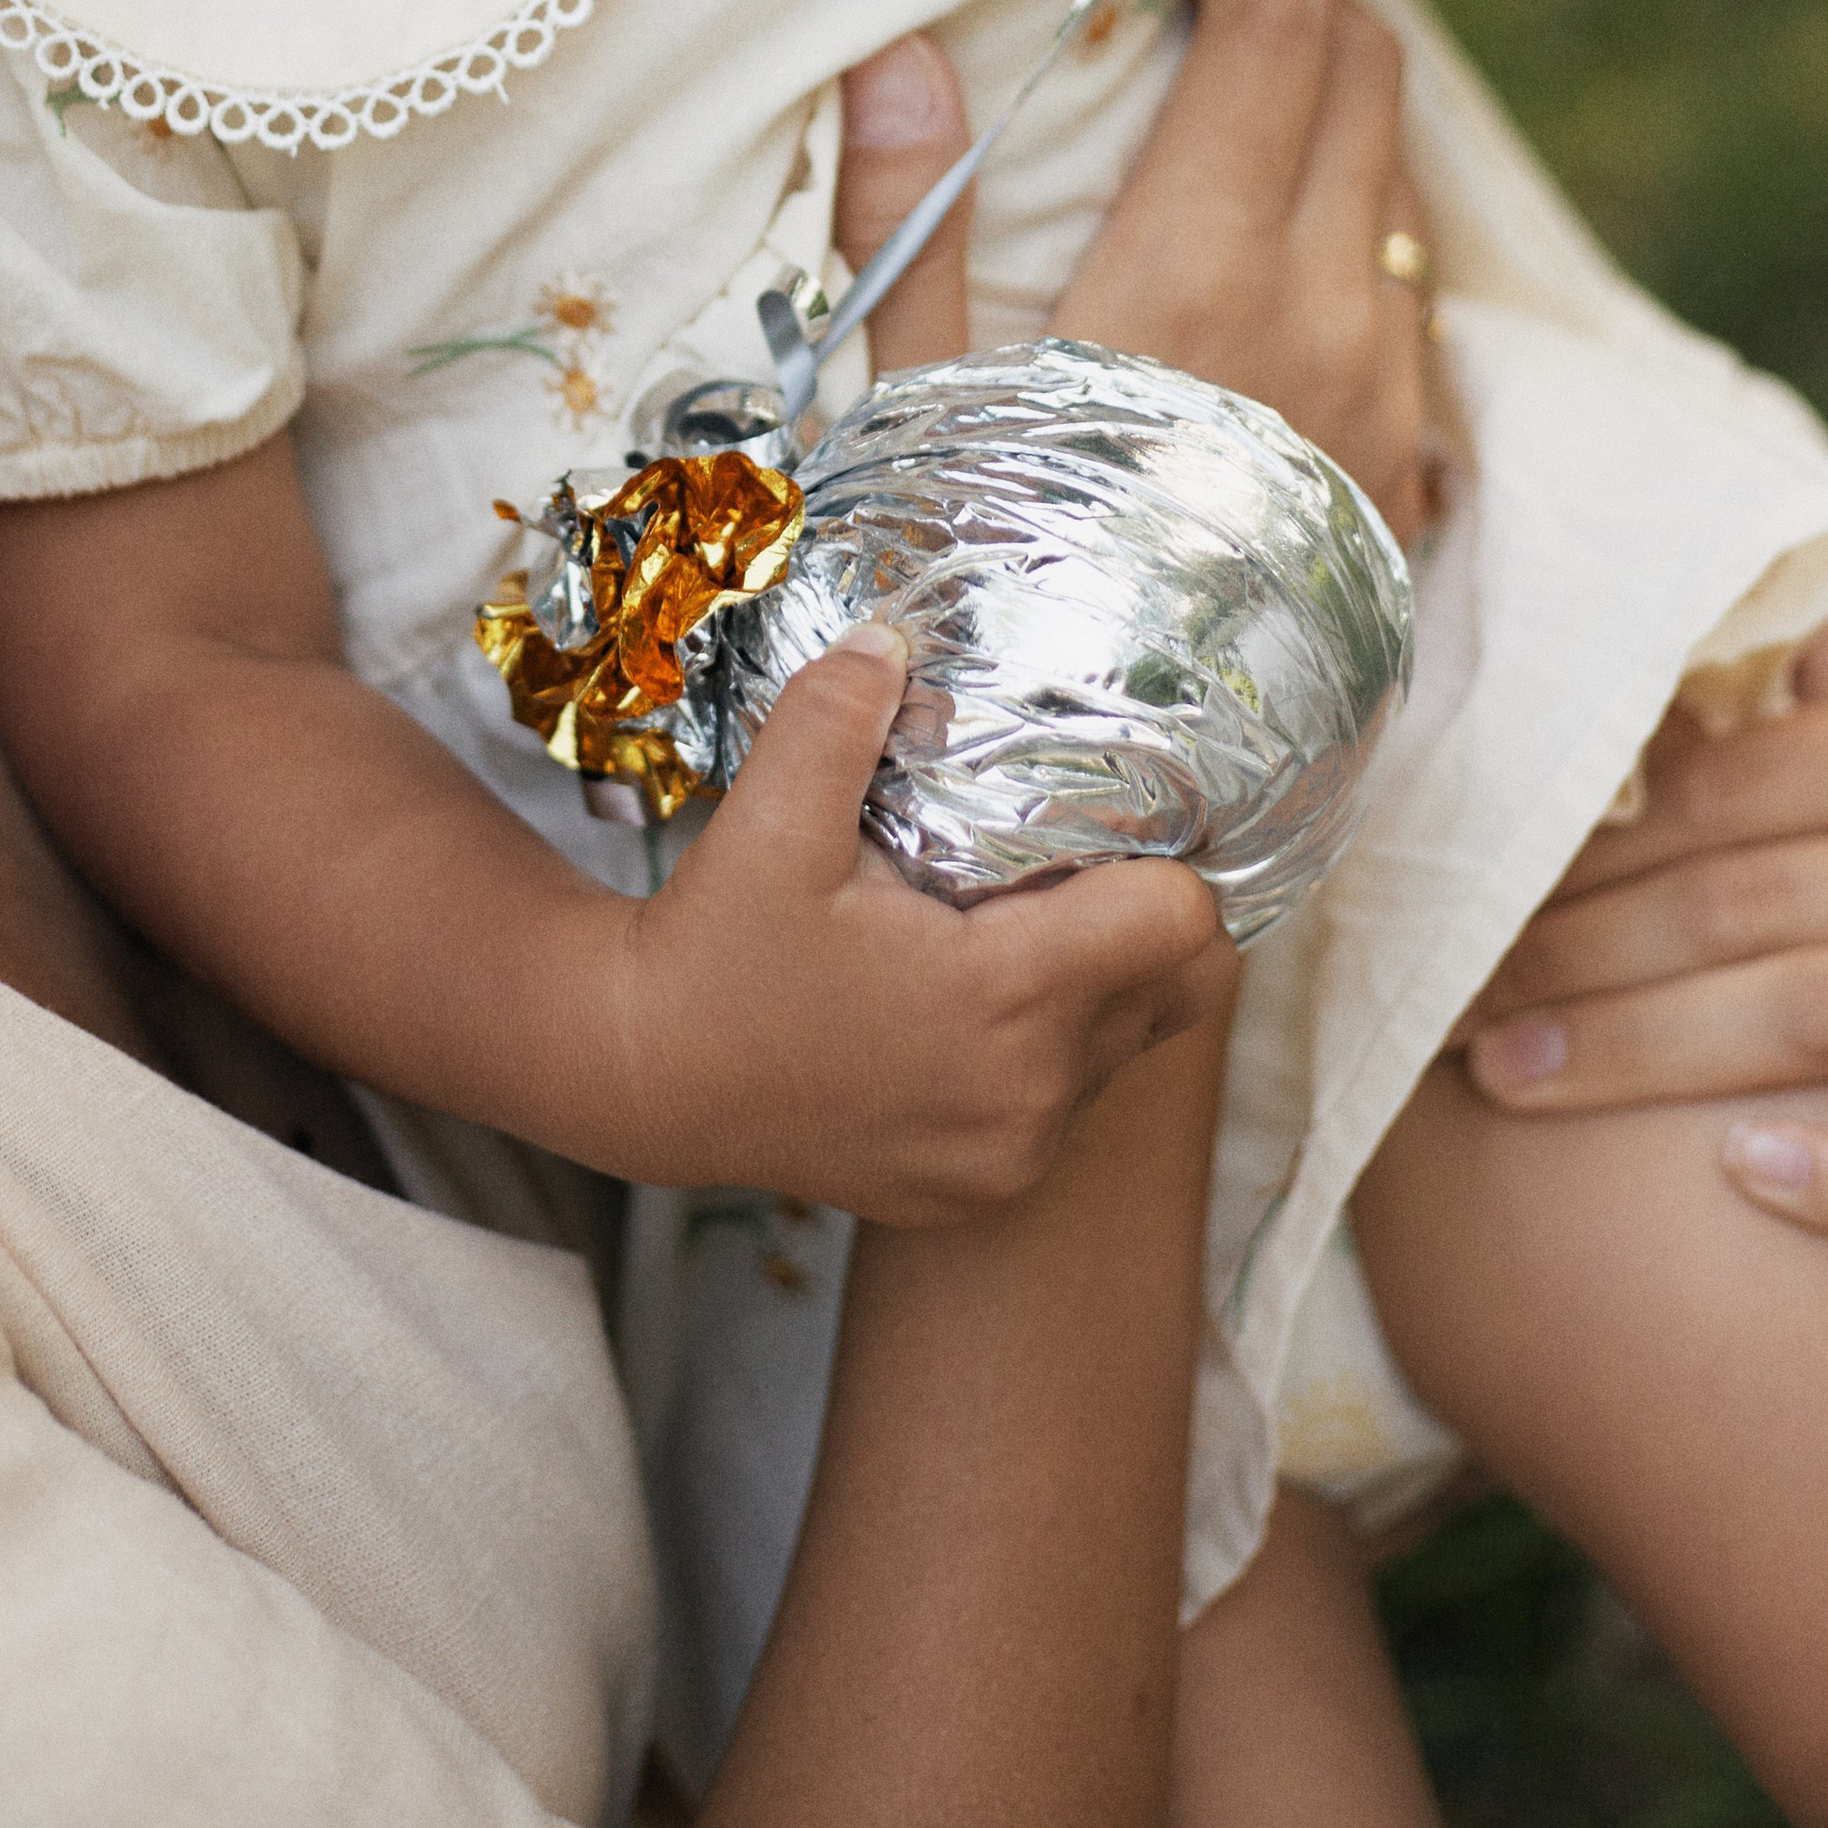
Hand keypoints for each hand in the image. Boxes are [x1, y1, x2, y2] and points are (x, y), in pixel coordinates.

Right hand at [613, 625, 1226, 1223]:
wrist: (642, 1076)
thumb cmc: (713, 949)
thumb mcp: (769, 818)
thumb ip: (839, 714)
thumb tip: (893, 637)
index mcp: (1004, 996)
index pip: (1185, 924)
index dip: (1163, 861)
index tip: (1108, 827)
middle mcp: (1030, 1094)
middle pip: (1178, 988)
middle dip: (1143, 921)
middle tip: (1064, 871)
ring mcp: (1008, 1156)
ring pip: (1123, 1048)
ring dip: (1093, 988)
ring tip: (1000, 933)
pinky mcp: (979, 1190)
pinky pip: (1063, 1107)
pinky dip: (1042, 1054)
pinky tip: (959, 1008)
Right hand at [834, 0, 1433, 537]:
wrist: (1120, 798)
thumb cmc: (987, 593)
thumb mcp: (920, 404)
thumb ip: (912, 220)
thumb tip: (896, 51)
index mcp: (1199, 267)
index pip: (1282, 36)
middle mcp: (1324, 310)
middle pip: (1372, 78)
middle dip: (1315, 5)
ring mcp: (1390, 393)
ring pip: (1401, 187)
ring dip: (1346, 124)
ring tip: (1261, 118)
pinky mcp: (1413, 471)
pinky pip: (1412, 303)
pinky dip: (1363, 244)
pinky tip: (1288, 273)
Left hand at [1459, 677, 1827, 1243]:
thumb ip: (1772, 724)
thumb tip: (1623, 624)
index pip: (1725, 784)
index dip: (1582, 846)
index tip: (1465, 894)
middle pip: (1750, 900)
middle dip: (1580, 953)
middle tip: (1455, 1001)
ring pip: (1825, 1014)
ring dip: (1647, 1050)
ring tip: (1511, 1074)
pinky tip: (1736, 1174)